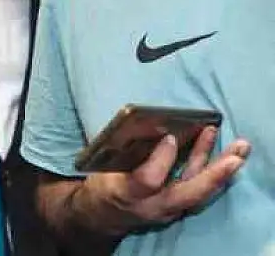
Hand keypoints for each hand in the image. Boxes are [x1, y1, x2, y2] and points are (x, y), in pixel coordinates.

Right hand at [79, 127, 249, 234]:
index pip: (149, 180)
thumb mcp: (103, 168)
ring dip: (221, 169)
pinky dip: (213, 172)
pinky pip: (200, 190)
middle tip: (236, 157)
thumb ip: (124, 151)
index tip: (170, 137)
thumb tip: (152, 127)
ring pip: (200, 191)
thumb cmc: (103, 184)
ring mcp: (169, 209)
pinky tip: (225, 156)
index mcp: (126, 192)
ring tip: (239, 148)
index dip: (162, 159)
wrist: (103, 216)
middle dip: (214, 174)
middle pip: (188, 193)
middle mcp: (152, 205)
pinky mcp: (178, 207)